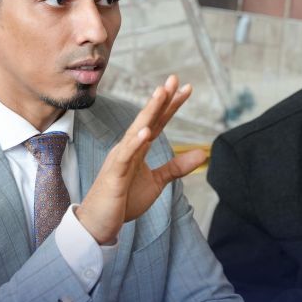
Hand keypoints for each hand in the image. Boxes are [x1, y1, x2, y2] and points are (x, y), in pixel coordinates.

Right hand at [76, 75, 205, 243]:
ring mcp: (120, 159)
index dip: (171, 105)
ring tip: (161, 93)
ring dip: (149, 112)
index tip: (187, 88)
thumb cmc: (123, 200)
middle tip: (174, 78)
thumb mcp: (156, 182)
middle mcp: (128, 148)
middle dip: (161, 99)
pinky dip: (135, 142)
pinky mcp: (114, 174)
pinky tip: (146, 130)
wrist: (99, 223)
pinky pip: (126, 156)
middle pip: (147, 119)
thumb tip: (202, 153)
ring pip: (136, 130)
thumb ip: (176, 167)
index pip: (158, 122)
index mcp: (138, 148)